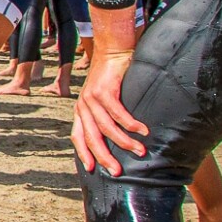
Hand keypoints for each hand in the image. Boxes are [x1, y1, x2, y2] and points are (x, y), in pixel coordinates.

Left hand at [71, 50, 148, 173]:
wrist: (112, 51)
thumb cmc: (111, 78)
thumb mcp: (103, 100)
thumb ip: (104, 117)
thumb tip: (118, 140)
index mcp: (81, 111)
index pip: (78, 137)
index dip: (84, 153)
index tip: (92, 170)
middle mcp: (83, 106)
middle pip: (92, 137)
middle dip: (104, 156)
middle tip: (117, 171)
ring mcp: (92, 98)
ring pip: (107, 128)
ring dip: (124, 142)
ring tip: (139, 151)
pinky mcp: (105, 90)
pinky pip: (118, 112)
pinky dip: (130, 124)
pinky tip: (142, 131)